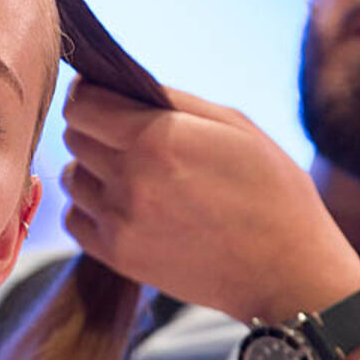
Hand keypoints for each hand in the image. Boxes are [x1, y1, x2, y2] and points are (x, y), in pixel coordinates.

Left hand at [60, 80, 359, 322]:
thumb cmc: (272, 192)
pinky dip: (91, 208)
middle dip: (94, 128)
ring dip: (91, 169)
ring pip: (73, 179)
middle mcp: (130, 180)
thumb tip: (124, 88)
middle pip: (75, 138)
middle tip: (127, 134)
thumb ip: (173, 101)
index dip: (88, 94)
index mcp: (157, 139)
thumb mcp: (235, 126)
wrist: (286, 271)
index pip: (81, 105)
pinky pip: (76, 220)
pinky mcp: (119, 257)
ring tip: (129, 173)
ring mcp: (120, 223)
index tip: (102, 95)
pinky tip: (124, 204)